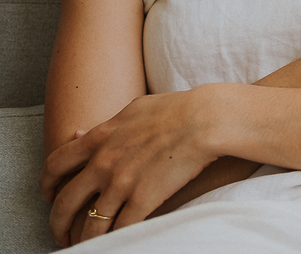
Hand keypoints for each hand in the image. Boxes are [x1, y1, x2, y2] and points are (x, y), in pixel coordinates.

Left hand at [40, 87, 221, 245]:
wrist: (205, 119)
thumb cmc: (175, 109)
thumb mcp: (133, 109)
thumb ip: (103, 125)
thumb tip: (79, 133)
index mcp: (99, 138)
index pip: (55, 165)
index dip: (45, 184)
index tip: (48, 195)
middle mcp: (103, 164)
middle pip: (65, 202)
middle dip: (57, 223)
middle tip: (61, 232)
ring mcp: (122, 184)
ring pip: (92, 223)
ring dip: (86, 238)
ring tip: (88, 244)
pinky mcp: (144, 199)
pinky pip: (121, 229)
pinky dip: (116, 239)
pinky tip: (117, 241)